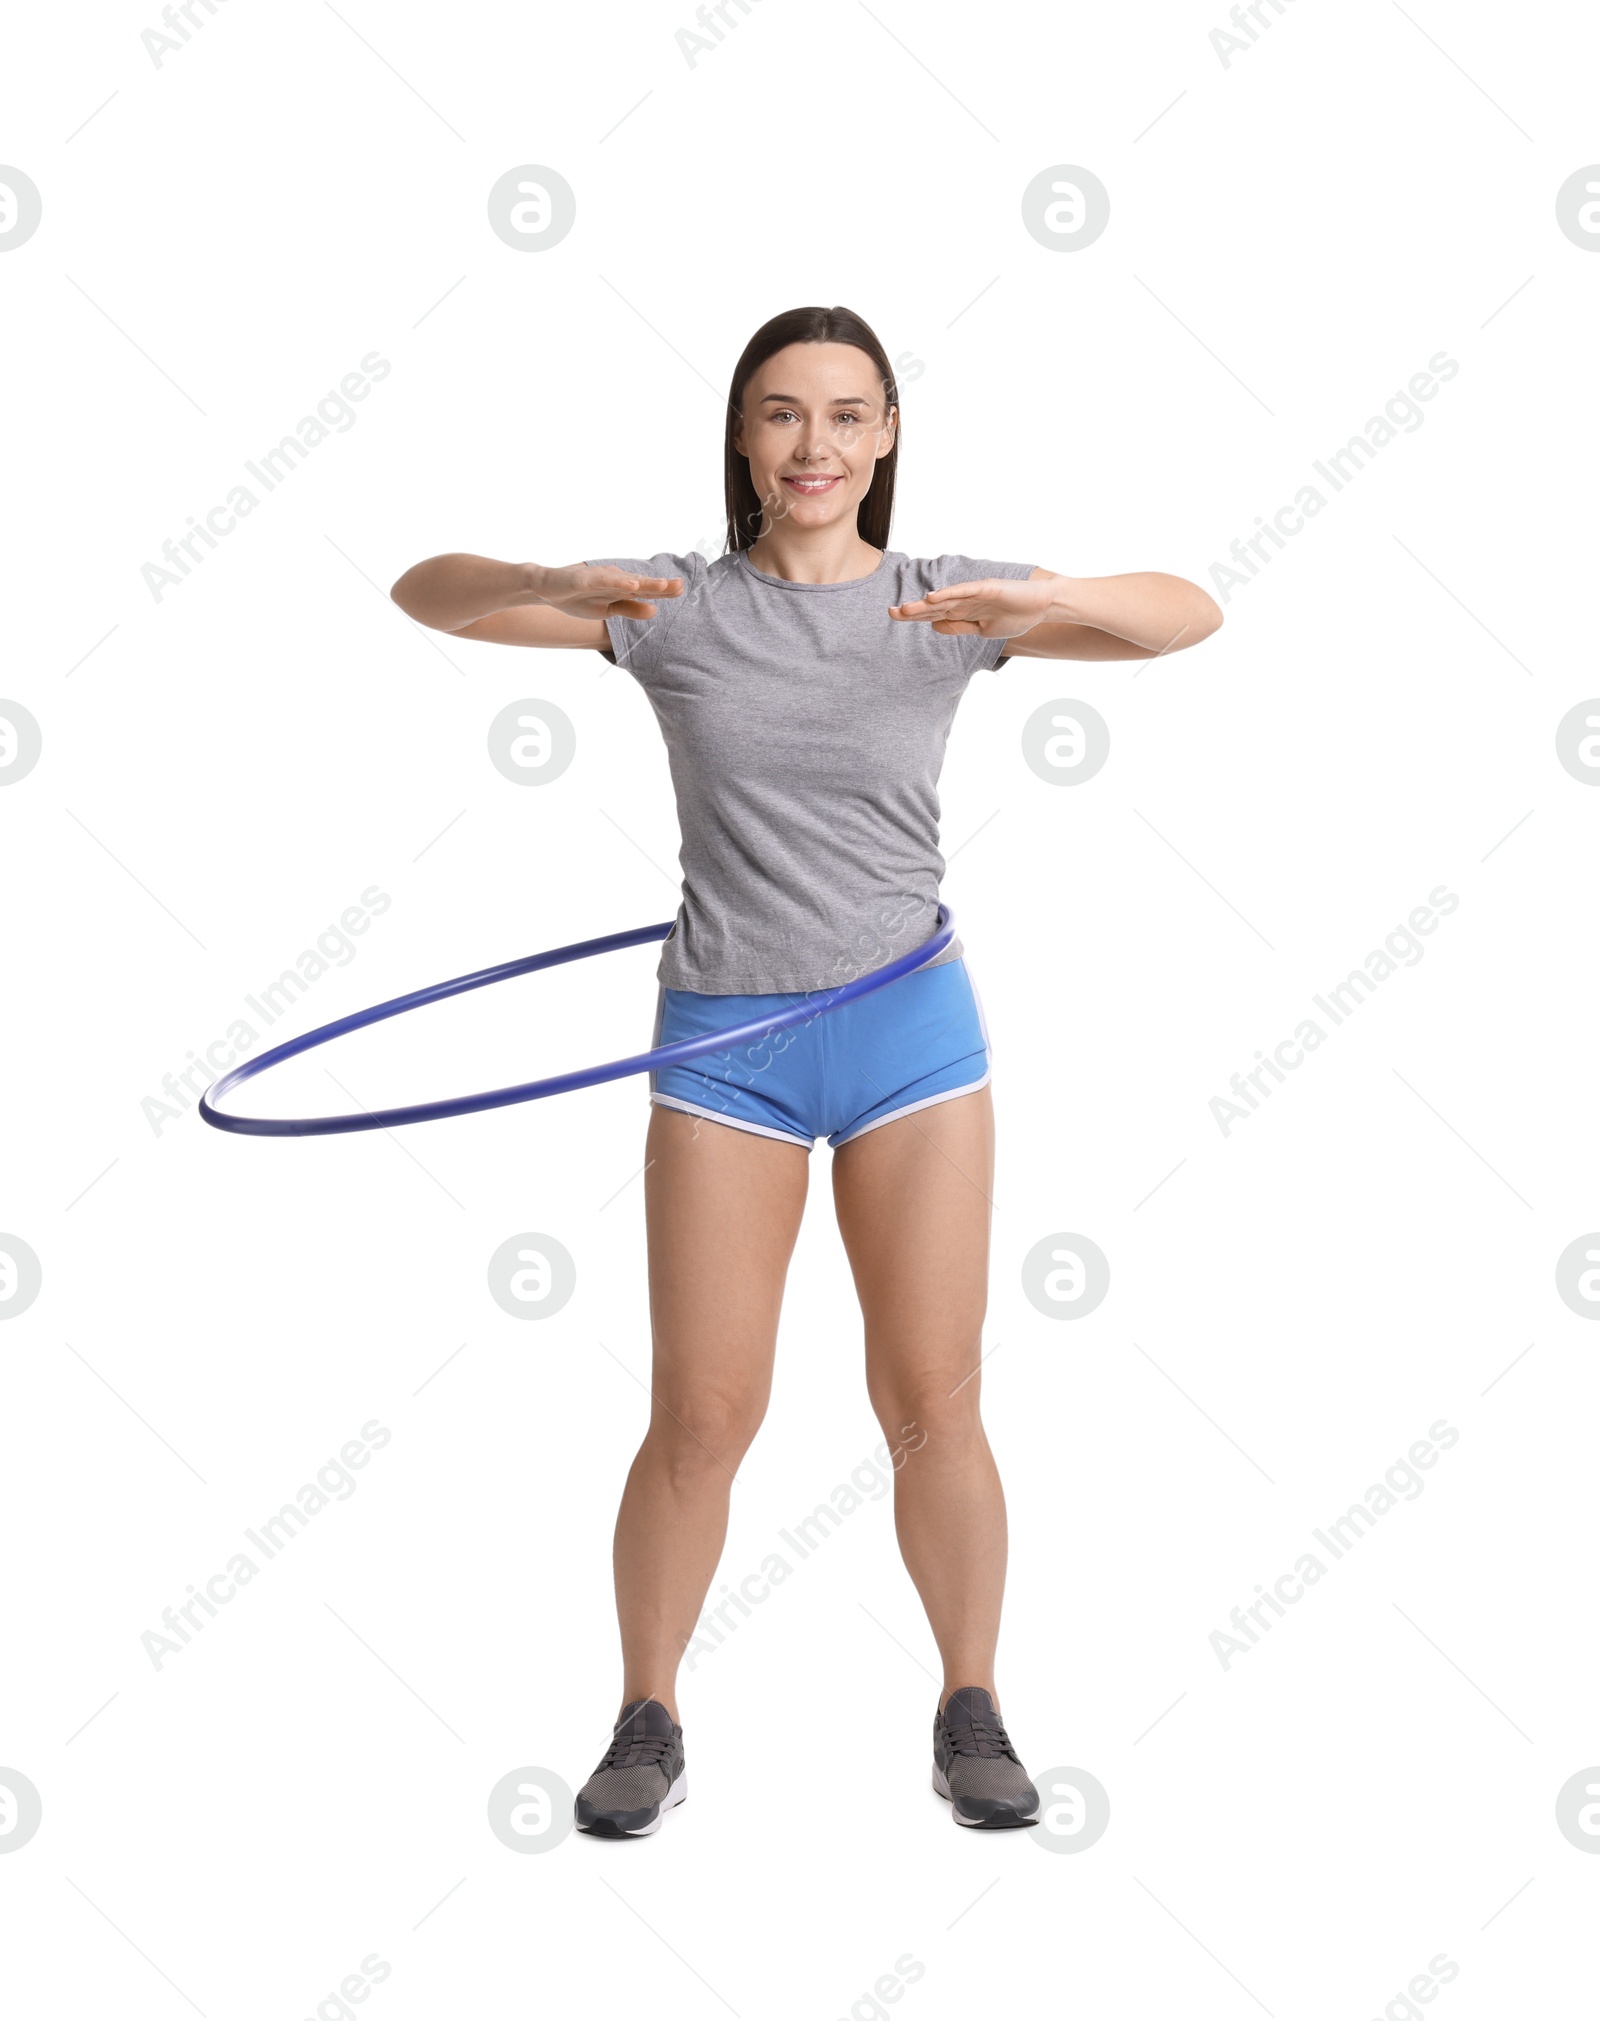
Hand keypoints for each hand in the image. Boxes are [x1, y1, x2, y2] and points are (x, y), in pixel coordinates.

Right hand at [534, 563, 684, 620]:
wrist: (546, 590)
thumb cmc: (578, 598)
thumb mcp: (608, 609)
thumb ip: (630, 609)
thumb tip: (654, 611)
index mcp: (619, 587)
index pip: (644, 590)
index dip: (663, 590)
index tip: (682, 589)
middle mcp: (612, 579)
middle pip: (639, 583)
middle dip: (659, 585)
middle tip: (680, 585)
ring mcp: (597, 578)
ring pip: (623, 580)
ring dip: (642, 583)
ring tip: (661, 585)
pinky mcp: (581, 580)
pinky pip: (600, 582)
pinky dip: (616, 583)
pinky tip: (630, 585)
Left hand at [888, 575, 1058, 637]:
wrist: (1043, 606)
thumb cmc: (1015, 616)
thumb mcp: (982, 630)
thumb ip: (959, 627)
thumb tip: (933, 627)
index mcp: (965, 611)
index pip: (935, 615)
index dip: (916, 616)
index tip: (896, 617)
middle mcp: (966, 600)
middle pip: (935, 607)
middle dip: (913, 610)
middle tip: (890, 612)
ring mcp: (976, 593)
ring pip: (945, 599)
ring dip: (925, 604)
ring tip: (905, 608)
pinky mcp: (987, 587)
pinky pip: (964, 592)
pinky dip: (948, 594)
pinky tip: (933, 598)